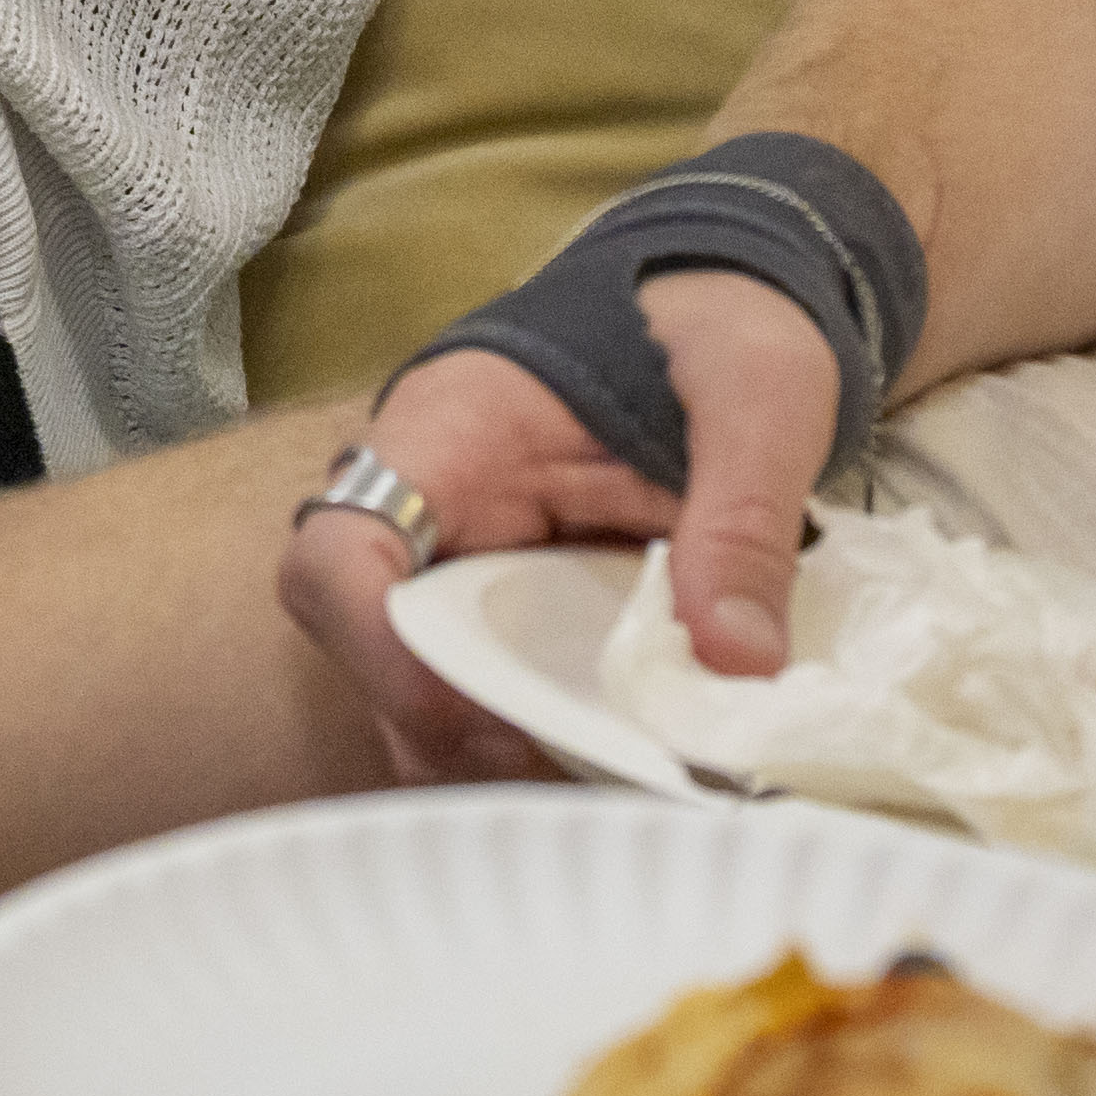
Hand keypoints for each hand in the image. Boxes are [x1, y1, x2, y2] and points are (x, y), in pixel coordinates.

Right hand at [275, 274, 852, 776]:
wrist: (711, 323)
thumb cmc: (710, 332)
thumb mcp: (756, 396)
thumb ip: (744, 520)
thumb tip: (739, 664)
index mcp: (449, 436)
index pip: (339, 551)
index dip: (377, 647)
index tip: (485, 714)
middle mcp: (427, 518)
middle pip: (370, 657)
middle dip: (465, 736)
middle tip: (600, 766)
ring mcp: (462, 578)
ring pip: (425, 706)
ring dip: (513, 758)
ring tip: (636, 772)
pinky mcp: (512, 623)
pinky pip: (495, 711)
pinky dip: (554, 752)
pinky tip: (638, 759)